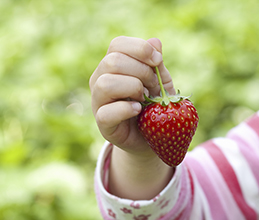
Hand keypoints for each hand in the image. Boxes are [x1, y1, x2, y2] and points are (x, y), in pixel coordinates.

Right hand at [89, 36, 174, 156]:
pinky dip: (127, 109)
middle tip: (154, 86)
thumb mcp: (161, 83)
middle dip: (141, 71)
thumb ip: (156, 64)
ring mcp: (98, 102)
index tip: (158, 61)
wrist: (153, 137)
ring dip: (133, 88)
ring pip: (105, 84)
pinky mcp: (103, 124)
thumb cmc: (155, 106)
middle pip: (112, 61)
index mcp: (112, 66)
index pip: (117, 45)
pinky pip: (107, 112)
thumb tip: (155, 42)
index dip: (140, 49)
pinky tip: (139, 110)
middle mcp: (100, 80)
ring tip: (145, 99)